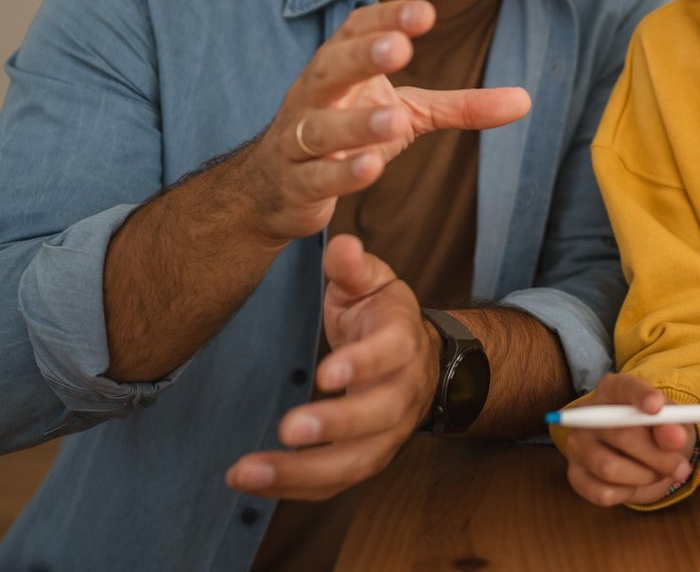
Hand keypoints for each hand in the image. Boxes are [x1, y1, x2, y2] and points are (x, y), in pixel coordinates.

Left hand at [226, 234, 435, 499]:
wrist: (419, 361)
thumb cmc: (382, 318)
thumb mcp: (373, 283)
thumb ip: (352, 268)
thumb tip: (341, 245)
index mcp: (403, 341)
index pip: (391, 354)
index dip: (362, 364)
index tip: (324, 372)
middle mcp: (402, 392)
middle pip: (378, 415)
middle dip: (335, 425)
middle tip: (288, 429)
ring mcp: (387, 432)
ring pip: (355, 461)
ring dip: (302, 470)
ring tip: (246, 471)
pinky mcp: (366, 457)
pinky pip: (333, 482)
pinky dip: (291, 487)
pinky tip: (249, 480)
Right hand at [240, 0, 529, 243]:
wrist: (275, 187)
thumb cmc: (349, 133)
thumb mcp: (409, 112)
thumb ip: (461, 106)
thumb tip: (526, 100)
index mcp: (340, 66)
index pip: (356, 31)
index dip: (386, 19)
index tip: (425, 13)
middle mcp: (314, 95)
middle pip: (331, 67)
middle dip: (364, 55)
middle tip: (400, 48)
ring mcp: (298, 140)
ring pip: (320, 127)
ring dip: (356, 123)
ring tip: (394, 119)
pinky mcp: (295, 183)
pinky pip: (316, 176)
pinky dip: (341, 173)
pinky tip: (370, 168)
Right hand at [561, 374, 696, 505]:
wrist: (642, 453)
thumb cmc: (657, 431)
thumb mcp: (672, 424)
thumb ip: (673, 427)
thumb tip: (676, 437)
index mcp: (614, 389)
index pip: (624, 388)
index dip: (640, 396)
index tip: (657, 407)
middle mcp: (589, 414)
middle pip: (622, 435)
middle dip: (657, 457)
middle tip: (682, 467)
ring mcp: (577, 445)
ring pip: (609, 468)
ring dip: (644, 477)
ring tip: (657, 472)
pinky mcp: (575, 475)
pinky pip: (602, 492)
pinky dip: (628, 493)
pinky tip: (635, 483)